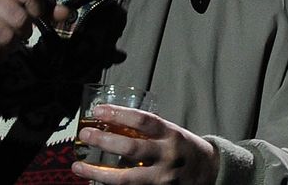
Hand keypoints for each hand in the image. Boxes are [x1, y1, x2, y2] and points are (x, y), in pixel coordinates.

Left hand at [72, 104, 218, 184]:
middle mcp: (167, 156)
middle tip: (85, 134)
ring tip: (78, 166)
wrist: (209, 172)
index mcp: (171, 134)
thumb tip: (111, 125)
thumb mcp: (172, 132)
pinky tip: (95, 181)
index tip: (98, 111)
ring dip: (98, 173)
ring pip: (125, 178)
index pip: (142, 120)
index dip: (118, 114)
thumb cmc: (184, 148)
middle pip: (131, 148)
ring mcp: (162, 178)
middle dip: (104, 141)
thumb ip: (148, 131)